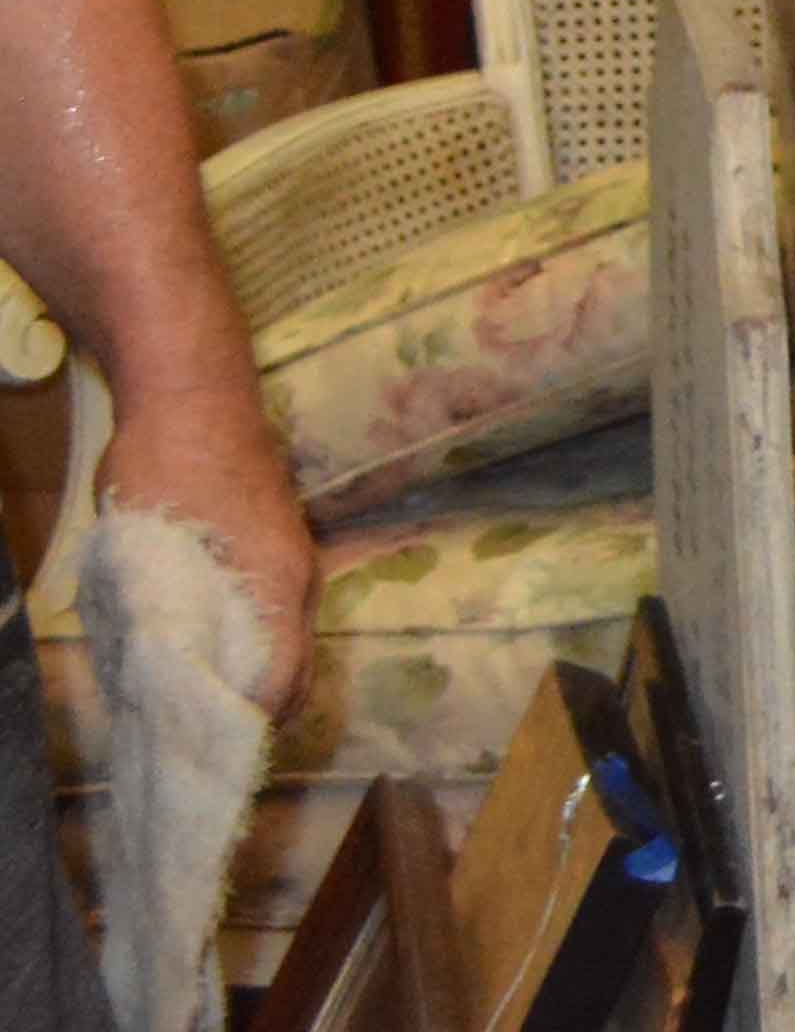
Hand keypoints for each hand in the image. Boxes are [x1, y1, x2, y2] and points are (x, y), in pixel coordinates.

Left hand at [93, 373, 314, 717]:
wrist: (195, 389)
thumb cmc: (167, 468)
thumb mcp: (144, 549)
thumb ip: (156, 618)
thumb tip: (151, 683)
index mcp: (276, 584)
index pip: (280, 682)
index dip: (246, 727)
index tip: (202, 757)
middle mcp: (297, 578)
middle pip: (295, 669)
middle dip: (255, 714)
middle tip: (196, 744)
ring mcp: (292, 557)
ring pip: (286, 641)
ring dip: (251, 678)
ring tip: (192, 704)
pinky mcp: (276, 542)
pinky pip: (274, 613)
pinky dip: (249, 644)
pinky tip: (199, 647)